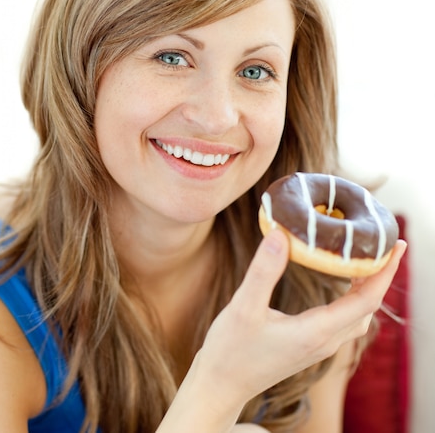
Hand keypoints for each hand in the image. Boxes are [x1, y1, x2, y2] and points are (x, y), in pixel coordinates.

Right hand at [196, 229, 405, 411]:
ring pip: (357, 315)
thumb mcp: (243, 308)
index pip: (366, 300)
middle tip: (386, 242)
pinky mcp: (309, 345)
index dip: (385, 271)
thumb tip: (280, 234)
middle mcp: (324, 341)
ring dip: (368, 286)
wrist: (221, 386)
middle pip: (368, 306)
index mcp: (316, 332)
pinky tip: (341, 280)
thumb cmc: (230, 351)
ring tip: (367, 257)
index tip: (398, 244)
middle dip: (382, 274)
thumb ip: (263, 271)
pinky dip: (353, 296)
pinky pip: (344, 319)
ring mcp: (318, 346)